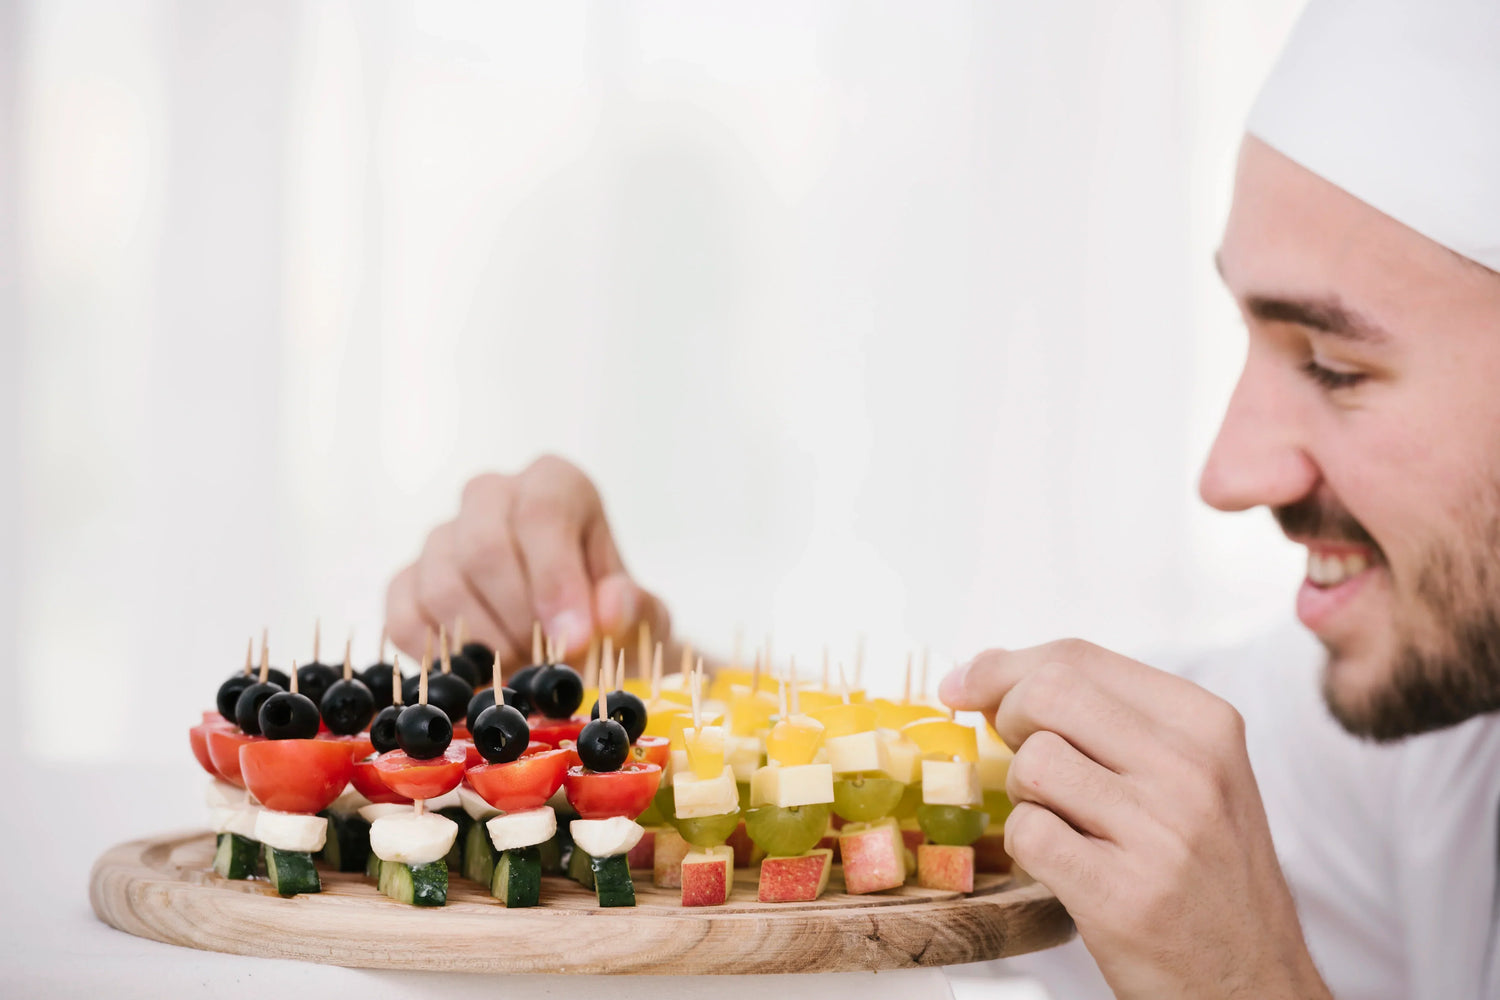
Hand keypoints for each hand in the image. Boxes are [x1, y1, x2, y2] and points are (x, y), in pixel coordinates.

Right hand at [384, 455, 669, 669]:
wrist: (576, 643)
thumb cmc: (608, 618)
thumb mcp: (639, 616)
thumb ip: (632, 609)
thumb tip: (612, 609)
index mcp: (554, 484)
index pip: (542, 511)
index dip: (555, 578)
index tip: (574, 639)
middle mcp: (492, 496)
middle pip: (484, 545)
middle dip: (518, 618)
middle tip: (546, 663)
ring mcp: (443, 537)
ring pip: (443, 584)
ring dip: (485, 644)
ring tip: (522, 671)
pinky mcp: (407, 582)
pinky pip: (405, 618)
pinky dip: (441, 658)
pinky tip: (479, 674)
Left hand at [940, 639, 1328, 999]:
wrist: (1251, 981)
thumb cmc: (1205, 873)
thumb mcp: (1185, 774)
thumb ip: (1101, 716)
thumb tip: (983, 673)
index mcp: (1205, 724)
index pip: (1078, 657)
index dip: (1004, 667)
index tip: (967, 685)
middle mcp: (1191, 769)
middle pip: (1047, 693)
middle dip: (1008, 720)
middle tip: (1025, 762)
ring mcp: (1161, 832)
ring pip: (1032, 763)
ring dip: (1026, 795)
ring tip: (1067, 824)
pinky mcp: (1124, 894)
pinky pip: (1028, 833)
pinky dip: (1028, 847)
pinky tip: (1065, 863)